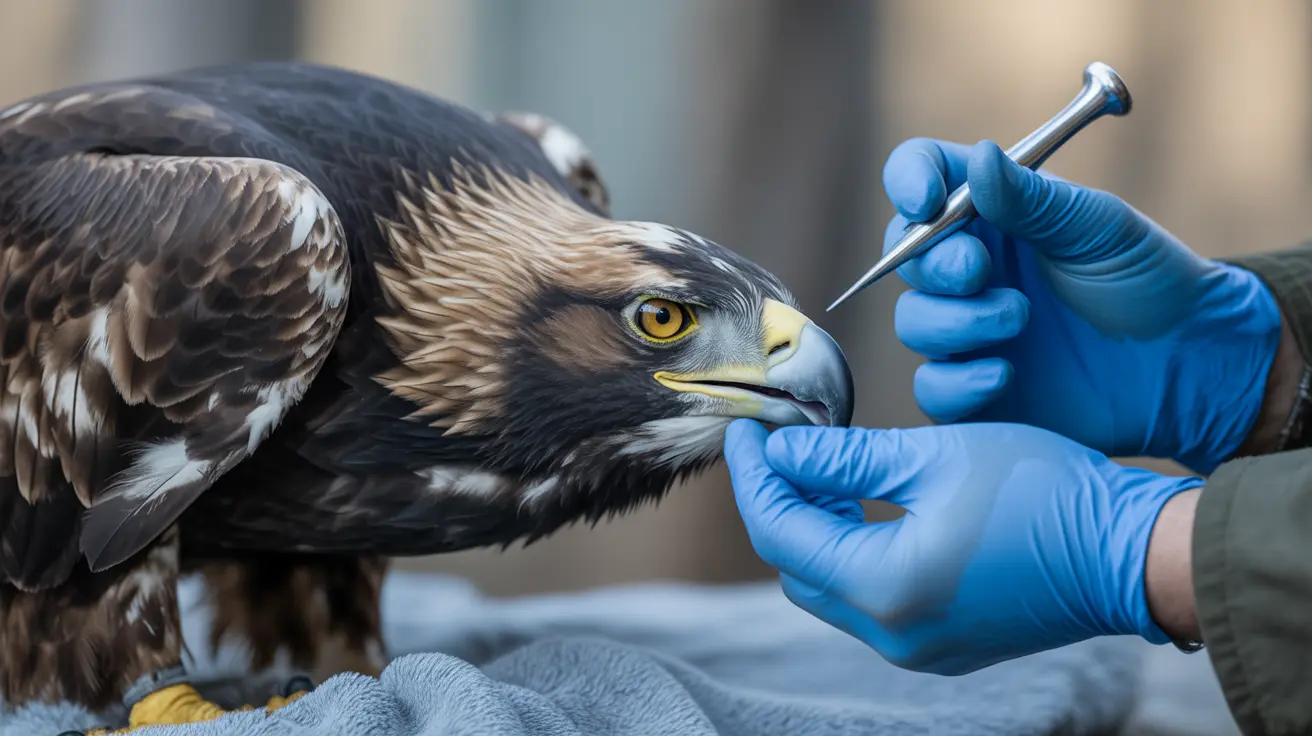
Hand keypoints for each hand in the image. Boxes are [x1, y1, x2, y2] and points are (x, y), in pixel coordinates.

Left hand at [723, 419, 1202, 674]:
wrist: (1135, 552)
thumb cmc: (1046, 492)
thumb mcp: (935, 457)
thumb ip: (844, 459)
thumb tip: (781, 450)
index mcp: (883, 587)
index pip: (779, 533)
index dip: (754, 476)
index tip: (747, 429)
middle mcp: (892, 633)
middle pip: (798, 565)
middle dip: (780, 503)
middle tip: (781, 444)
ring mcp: (919, 646)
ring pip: (831, 585)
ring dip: (816, 528)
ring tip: (821, 466)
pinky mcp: (943, 643)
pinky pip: (870, 599)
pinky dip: (852, 551)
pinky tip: (862, 505)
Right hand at [884, 139, 1284, 472]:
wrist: (1187, 364)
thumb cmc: (1148, 280)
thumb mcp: (1099, 228)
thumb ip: (1035, 200)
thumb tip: (979, 158)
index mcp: (990, 211)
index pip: (922, 175)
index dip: (909, 181)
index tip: (925, 201)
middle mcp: (968, 267)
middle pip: (902, 254)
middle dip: (935, 263)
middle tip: (978, 272)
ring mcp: (966, 329)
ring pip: (913, 321)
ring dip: (956, 322)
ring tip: (1019, 320)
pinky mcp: (973, 390)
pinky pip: (931, 388)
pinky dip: (957, 382)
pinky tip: (1004, 376)